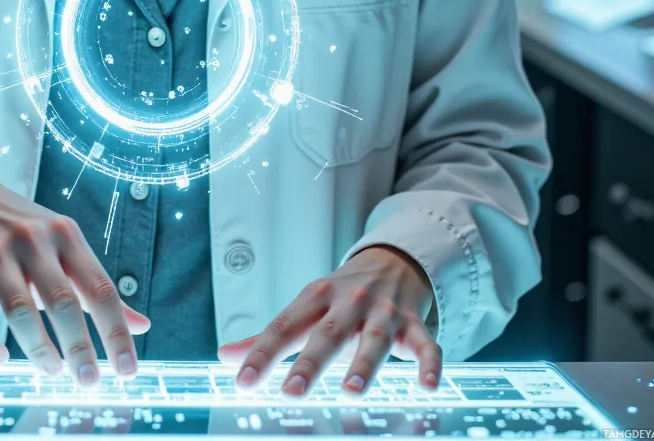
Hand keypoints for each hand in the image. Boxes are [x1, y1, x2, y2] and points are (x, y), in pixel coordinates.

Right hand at [0, 164, 149, 383]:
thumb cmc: (23, 230)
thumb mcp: (65, 246)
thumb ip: (97, 286)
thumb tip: (142, 326)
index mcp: (66, 236)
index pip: (100, 287)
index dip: (117, 331)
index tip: (128, 369)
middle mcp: (33, 241)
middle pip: (62, 301)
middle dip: (79, 347)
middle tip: (89, 381)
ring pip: (20, 311)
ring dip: (39, 349)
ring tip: (53, 371)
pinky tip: (1, 358)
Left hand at [218, 245, 440, 397]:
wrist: (392, 261)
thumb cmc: (340, 296)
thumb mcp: (305, 308)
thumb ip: (268, 337)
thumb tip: (224, 359)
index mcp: (315, 297)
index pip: (284, 326)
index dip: (262, 354)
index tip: (242, 382)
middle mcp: (348, 302)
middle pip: (328, 333)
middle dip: (311, 362)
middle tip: (292, 390)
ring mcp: (383, 313)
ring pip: (374, 340)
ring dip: (364, 365)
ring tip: (352, 391)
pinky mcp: (413, 325)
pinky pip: (425, 345)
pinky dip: (429, 364)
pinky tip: (427, 387)